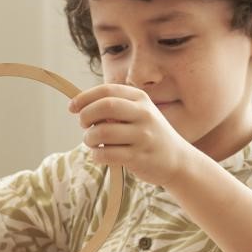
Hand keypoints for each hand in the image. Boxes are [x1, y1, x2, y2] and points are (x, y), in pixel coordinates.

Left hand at [69, 83, 193, 186]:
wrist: (178, 160)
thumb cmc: (150, 135)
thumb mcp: (140, 114)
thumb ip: (116, 107)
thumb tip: (81, 106)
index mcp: (141, 99)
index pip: (107, 91)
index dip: (84, 97)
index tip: (72, 107)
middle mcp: (144, 115)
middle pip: (104, 106)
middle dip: (86, 115)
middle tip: (83, 125)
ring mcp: (143, 136)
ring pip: (102, 132)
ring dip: (88, 138)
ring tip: (92, 142)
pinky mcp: (139, 157)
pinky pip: (106, 154)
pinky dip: (96, 155)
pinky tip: (100, 155)